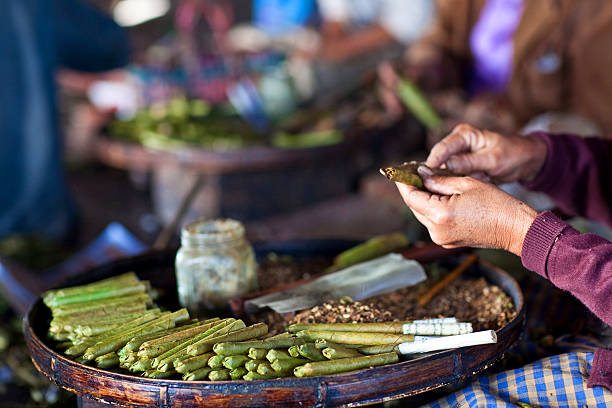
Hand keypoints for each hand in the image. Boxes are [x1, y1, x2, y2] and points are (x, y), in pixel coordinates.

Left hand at [396, 168, 537, 255]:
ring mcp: (441, 239)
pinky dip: (432, 208)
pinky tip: (437, 195)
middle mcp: (436, 230)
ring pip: (422, 214)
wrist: (515, 229)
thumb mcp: (465, 183)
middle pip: (414, 206)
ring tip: (427, 180)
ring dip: (422, 198)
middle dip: (413, 188)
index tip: (400, 169)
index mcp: (440, 214)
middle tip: (414, 170)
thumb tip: (420, 173)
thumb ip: (438, 179)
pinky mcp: (447, 241)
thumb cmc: (496, 203)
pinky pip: (432, 222)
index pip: (410, 197)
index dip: (403, 182)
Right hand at [426, 124, 547, 183]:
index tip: (424, 176)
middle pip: (439, 162)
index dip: (432, 162)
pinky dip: (462, 185)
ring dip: (456, 182)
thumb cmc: (513, 154)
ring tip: (474, 183)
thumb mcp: (493, 159)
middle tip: (444, 187)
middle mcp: (457, 144)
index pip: (442, 148)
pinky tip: (474, 185)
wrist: (526, 161)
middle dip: (443, 176)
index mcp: (464, 134)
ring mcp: (458, 157)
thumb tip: (446, 165)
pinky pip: (455, 180)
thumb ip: (469, 162)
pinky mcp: (462, 169)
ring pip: (446, 173)